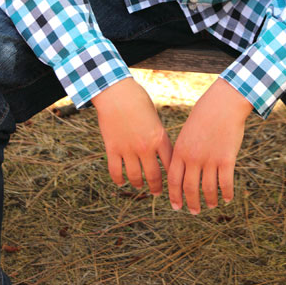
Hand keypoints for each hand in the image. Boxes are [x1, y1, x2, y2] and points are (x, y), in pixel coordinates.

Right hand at [91, 78, 172, 195]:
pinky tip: (121, 181)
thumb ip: (157, 135)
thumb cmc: (137, 99)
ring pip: (135, 177)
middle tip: (157, 192)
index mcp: (159, 137)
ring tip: (139, 186)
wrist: (116, 92)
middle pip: (154, 176)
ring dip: (138, 184)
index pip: (170, 164)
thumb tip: (160, 151)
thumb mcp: (154, 117)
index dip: (172, 176)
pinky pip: (115, 171)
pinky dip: (118, 179)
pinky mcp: (112, 148)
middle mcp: (145, 147)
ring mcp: (128, 149)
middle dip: (156, 187)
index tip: (173, 182)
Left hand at [167, 78, 252, 213]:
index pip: (174, 180)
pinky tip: (227, 198)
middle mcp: (193, 158)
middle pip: (190, 188)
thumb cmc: (204, 115)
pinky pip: (225, 183)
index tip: (177, 206)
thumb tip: (183, 170)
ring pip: (208, 189)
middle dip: (192, 203)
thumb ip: (184, 151)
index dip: (175, 196)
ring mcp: (210, 159)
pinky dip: (226, 194)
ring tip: (211, 206)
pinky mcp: (227, 159)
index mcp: (180, 150)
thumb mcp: (187, 132)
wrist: (223, 104)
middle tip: (194, 211)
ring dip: (210, 201)